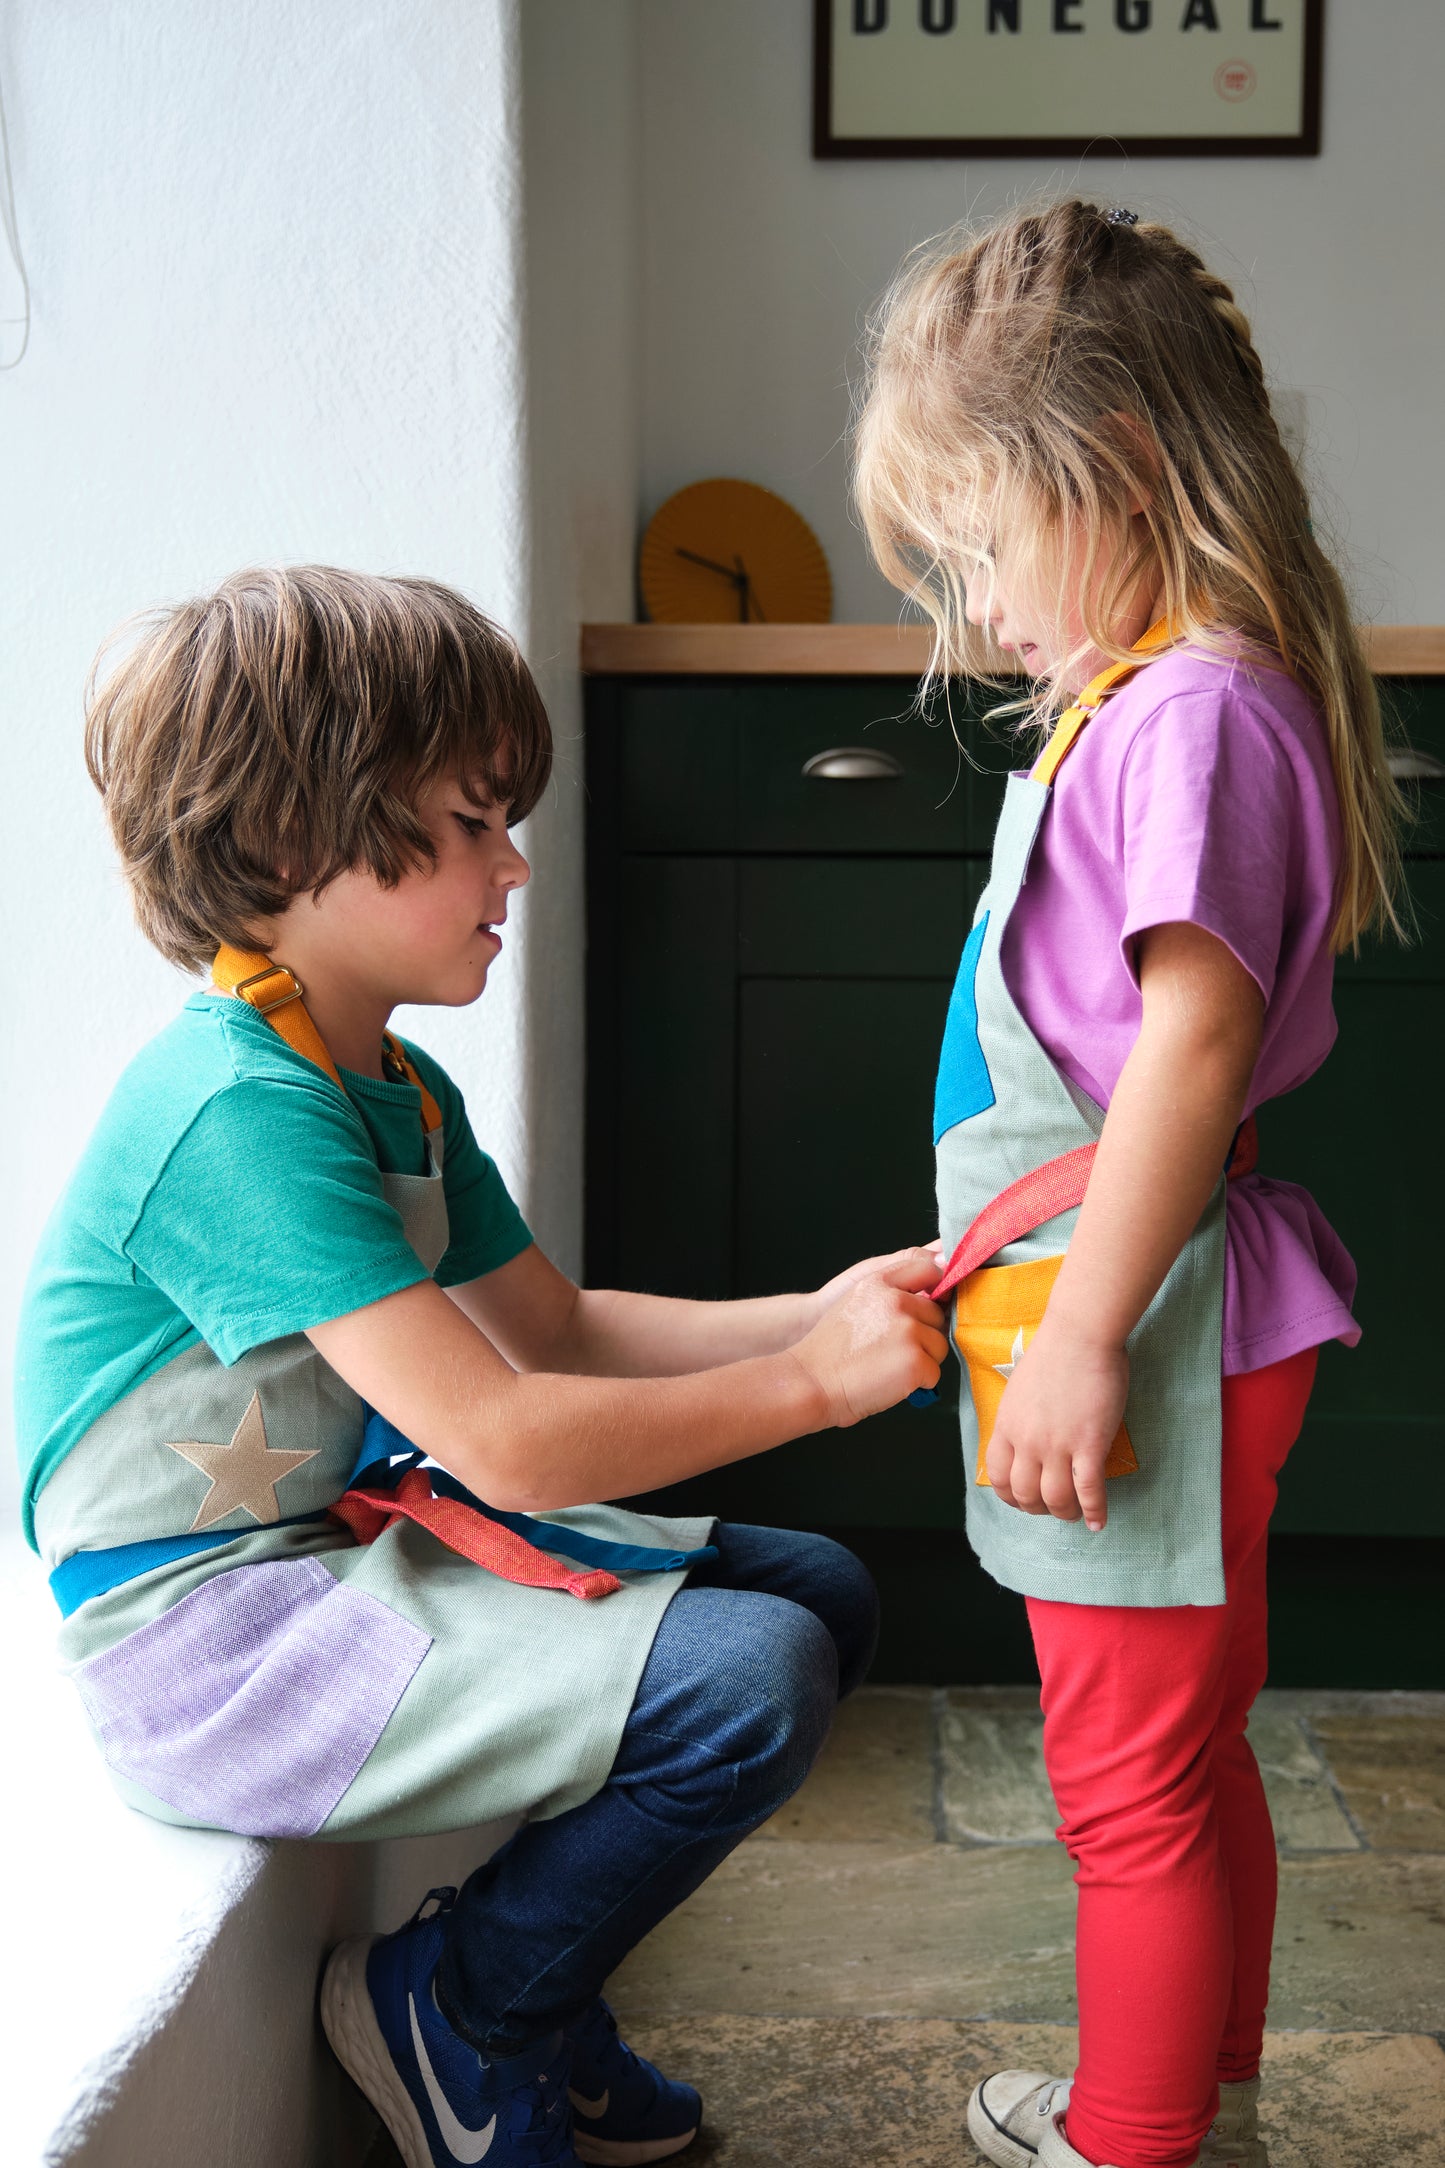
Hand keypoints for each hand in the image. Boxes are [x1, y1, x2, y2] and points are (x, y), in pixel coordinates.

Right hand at [793, 1254, 946, 1427]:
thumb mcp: (854, 1302)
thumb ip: (889, 1293)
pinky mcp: (915, 1360)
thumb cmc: (830, 1351)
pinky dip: (919, 1383)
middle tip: (894, 1351)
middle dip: (924, 1335)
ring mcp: (908, 1330)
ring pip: (939, 1345)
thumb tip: (930, 1295)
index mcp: (879, 1283)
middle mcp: (896, 1301)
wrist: (811, 1383)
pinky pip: (934, 1373)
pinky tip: (891, 1381)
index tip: (929, 1307)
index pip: (927, 1269)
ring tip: (889, 1366)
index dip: (935, 1289)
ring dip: (923, 1360)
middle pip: (937, 1315)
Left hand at [985, 1318, 1128, 1531]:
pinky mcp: (1089, 1445)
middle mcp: (1027, 1441)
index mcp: (1007, 1426)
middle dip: (1038, 1509)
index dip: (1010, 1497)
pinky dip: (1094, 1511)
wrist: (1080, 1334)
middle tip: (1053, 1508)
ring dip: (1065, 1513)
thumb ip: (1020, 1419)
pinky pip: (1089, 1490)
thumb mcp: (1020, 1390)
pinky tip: (1098, 1521)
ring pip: (1055, 1499)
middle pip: (1025, 1494)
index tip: (1023, 1501)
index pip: (998, 1477)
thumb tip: (1027, 1440)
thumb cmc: (1054, 1354)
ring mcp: (1057, 1445)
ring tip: (1076, 1514)